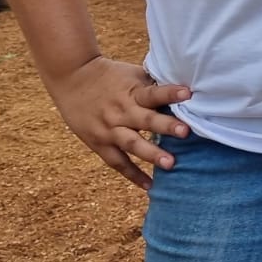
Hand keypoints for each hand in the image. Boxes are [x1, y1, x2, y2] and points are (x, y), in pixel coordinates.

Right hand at [48, 56, 192, 190]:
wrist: (72, 79)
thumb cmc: (110, 75)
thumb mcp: (132, 74)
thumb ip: (153, 84)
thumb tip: (185, 87)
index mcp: (132, 92)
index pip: (153, 93)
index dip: (170, 93)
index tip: (189, 92)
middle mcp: (122, 112)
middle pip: (146, 120)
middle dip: (166, 126)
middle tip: (186, 132)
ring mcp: (109, 129)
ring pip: (132, 144)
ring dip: (151, 154)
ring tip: (171, 164)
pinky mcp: (99, 143)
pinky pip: (117, 162)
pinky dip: (133, 175)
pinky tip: (149, 186)